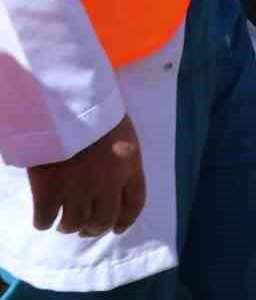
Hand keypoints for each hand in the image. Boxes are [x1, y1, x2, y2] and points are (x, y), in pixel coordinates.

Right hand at [27, 115, 144, 236]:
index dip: (125, 221)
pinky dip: (43, 222)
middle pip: (104, 220)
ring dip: (69, 227)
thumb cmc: (94, 111)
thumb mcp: (121, 133)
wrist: (64, 104)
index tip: (117, 229)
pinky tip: (43, 217)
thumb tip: (113, 185)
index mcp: (130, 165)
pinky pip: (46, 219)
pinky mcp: (49, 190)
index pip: (134, 204)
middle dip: (94, 229)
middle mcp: (108, 182)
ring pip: (75, 224)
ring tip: (63, 223)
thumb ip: (121, 160)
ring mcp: (78, 188)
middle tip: (84, 228)